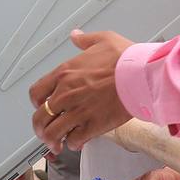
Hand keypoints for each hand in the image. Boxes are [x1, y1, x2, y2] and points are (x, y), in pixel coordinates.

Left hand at [29, 30, 134, 154]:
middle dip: (40, 127)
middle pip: (40, 117)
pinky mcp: (92, 125)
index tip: (42, 106)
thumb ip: (85, 40)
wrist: (143, 76)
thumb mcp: (103, 40)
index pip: (36, 93)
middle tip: (45, 131)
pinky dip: (73, 144)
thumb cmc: (126, 60)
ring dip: (52, 140)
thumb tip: (76, 35)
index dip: (37, 103)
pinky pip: (74, 140)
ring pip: (52, 133)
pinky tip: (77, 141)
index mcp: (64, 73)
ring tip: (57, 143)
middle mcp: (66, 93)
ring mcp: (77, 111)